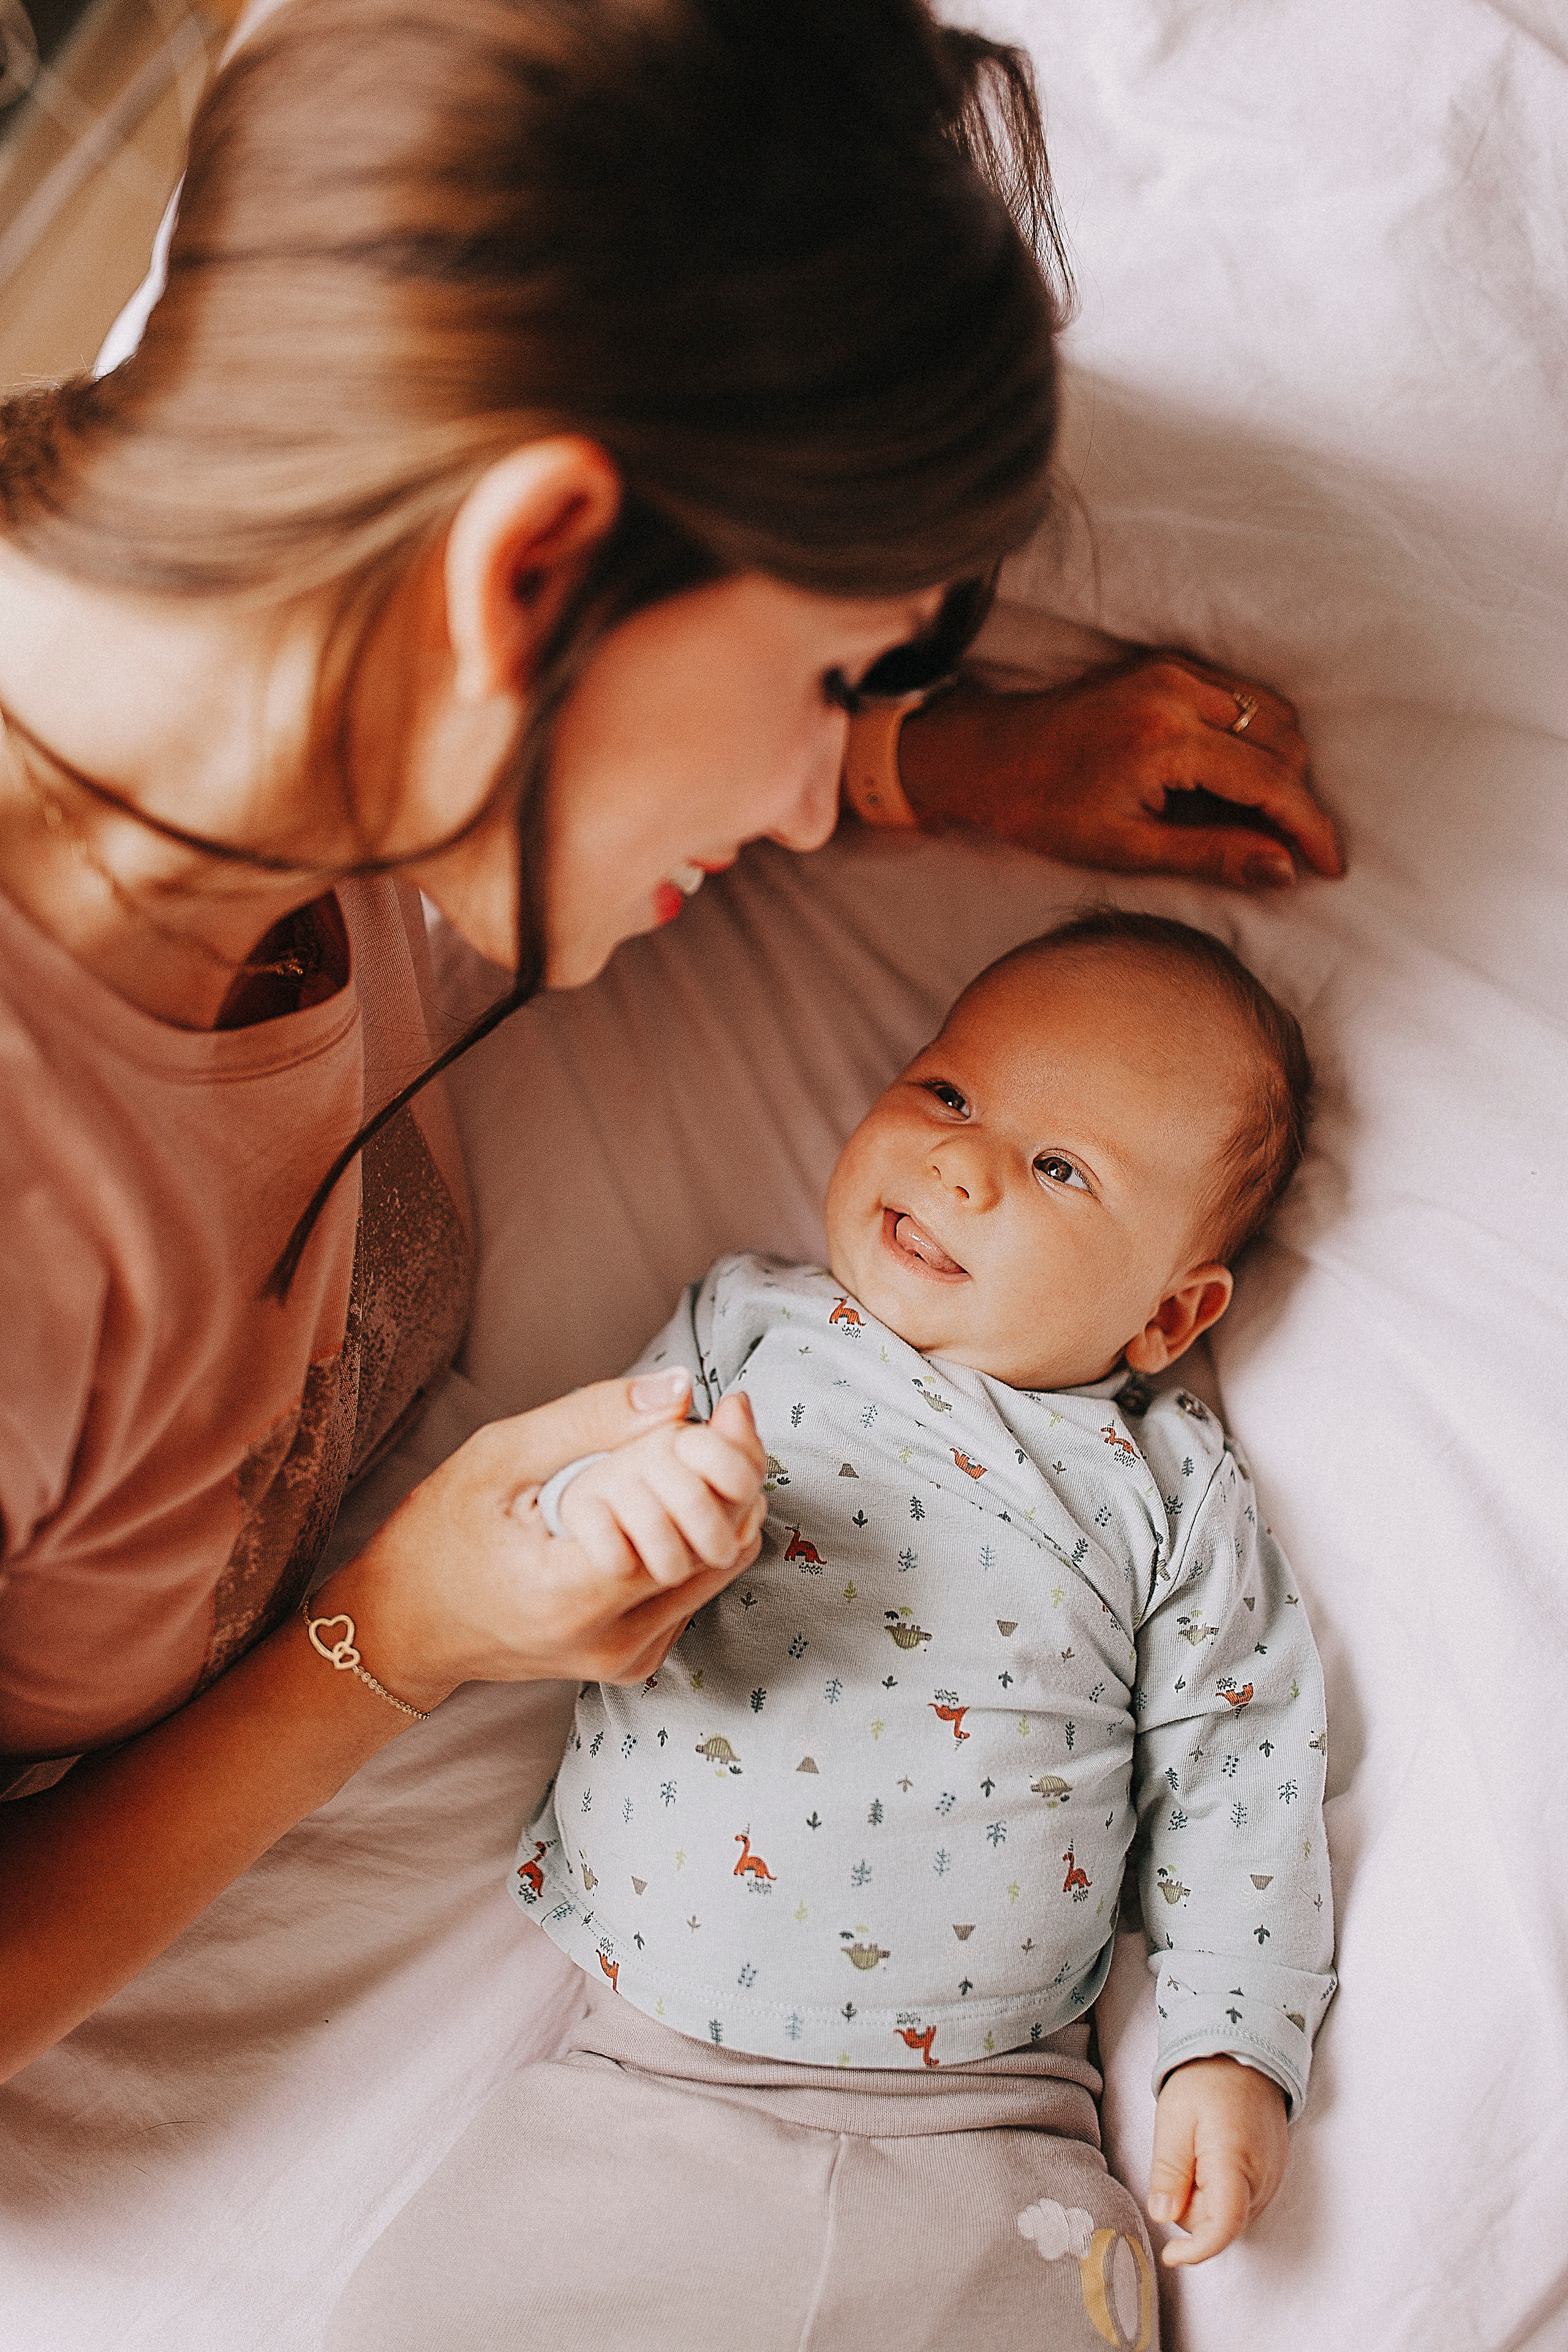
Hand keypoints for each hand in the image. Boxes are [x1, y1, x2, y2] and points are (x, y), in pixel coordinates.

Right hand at [320, 1368, 762, 1705]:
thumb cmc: (434, 1539)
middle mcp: (611, 1641)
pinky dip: (700, 1534)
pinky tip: (674, 1494)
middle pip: (722, 1546)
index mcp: (572, 1596)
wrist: (402, 1630)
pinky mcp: (635, 1660)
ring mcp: (627, 1659)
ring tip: (695, 1448)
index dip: (715, 1457)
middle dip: (733, 1473)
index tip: (719, 1405)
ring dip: (723, 1502)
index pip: (691, 1524)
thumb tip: (679, 1389)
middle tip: (719, 1416)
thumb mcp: (498, 1457)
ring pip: (720, 1568)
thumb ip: (592, 1420)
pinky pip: (696, 1588)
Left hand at [897, 653, 1344, 888]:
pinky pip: (1240, 694)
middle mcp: (1177, 691)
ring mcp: (1173, 670)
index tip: (1332, 865)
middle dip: (1297, 799)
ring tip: (1265, 818)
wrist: (989, 755)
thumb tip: (1284, 869)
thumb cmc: (1045, 810)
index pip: (1270, 781)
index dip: (1310, 827)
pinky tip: (1238, 777)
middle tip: (1291, 850)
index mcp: (1165, 740)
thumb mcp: (1125, 849)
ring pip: (1270, 711)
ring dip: (1282, 764)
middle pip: (1282, 741)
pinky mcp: (1166, 663)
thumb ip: (1211, 855)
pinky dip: (1255, 735)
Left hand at [1147, 2055, 1288, 2264]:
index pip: (1222, 2228)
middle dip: (1190, 2208)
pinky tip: (1210, 2156)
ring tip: (1197, 2151)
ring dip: (1204, 2198)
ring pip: (1228, 2216)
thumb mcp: (1174, 2120)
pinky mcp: (1272, 2176)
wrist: (1243, 2055)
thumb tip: (1162, 2217)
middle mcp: (1262, 2181)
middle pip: (1218, 2224)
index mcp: (1236, 2165)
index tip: (1170, 2255)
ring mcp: (1272, 2180)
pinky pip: (1240, 2201)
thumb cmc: (1205, 2083)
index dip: (1195, 2250)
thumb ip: (1168, 2171)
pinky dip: (1219, 2190)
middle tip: (1180, 2159)